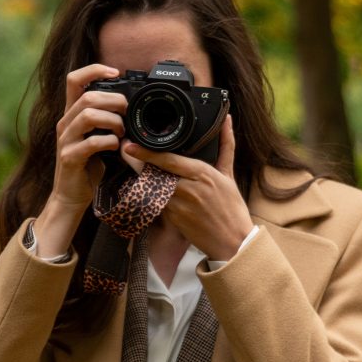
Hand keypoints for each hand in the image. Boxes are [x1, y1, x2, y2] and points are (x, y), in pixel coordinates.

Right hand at [34, 64, 125, 256]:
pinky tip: (116, 147)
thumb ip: (107, 121)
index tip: (115, 72)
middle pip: (88, 96)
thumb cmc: (88, 166)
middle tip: (127, 112)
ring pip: (88, 115)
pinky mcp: (69, 158)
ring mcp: (65, 140)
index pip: (74, 80)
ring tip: (122, 132)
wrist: (72, 196)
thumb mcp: (98, 137)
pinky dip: (109, 142)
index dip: (94, 70)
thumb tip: (130, 106)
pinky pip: (91, 142)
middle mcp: (65, 123)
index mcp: (72, 115)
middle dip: (114, 101)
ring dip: (112, 121)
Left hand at [122, 115, 253, 260]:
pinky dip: (154, 200)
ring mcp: (180, 205)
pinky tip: (154, 197)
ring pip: (154, 189)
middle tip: (127, 157)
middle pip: (156, 173)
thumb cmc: (232, 208)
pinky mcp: (174, 220)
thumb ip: (225, 146)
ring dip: (146, 184)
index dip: (147, 152)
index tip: (130, 146)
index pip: (169, 159)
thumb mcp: (228, 175)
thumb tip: (227, 120)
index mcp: (203, 173)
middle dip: (141, 166)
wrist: (233, 241)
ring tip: (141, 178)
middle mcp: (190, 188)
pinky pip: (158, 205)